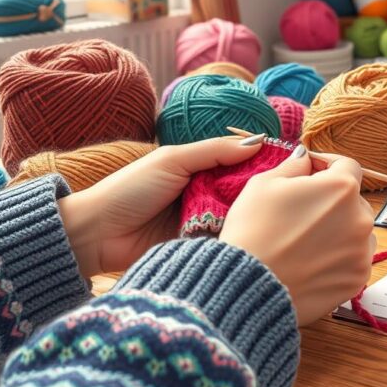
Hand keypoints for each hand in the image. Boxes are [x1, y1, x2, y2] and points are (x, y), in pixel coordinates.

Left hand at [58, 136, 265, 277]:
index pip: (238, 162)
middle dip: (259, 191)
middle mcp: (204, 193)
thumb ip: (214, 151)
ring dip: (248, 214)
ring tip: (274, 213)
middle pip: (242, 190)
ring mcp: (202, 220)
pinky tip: (254, 234)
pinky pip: (224, 238)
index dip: (261, 161)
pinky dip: (235, 235)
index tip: (288, 163)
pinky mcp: (198, 245)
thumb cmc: (130, 190)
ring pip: (237, 214)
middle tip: (285, 191)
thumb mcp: (173, 160)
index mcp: (198, 169)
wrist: (98, 235)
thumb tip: (257, 141)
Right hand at [220, 147, 375, 325]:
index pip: (347, 165)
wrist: (248, 287)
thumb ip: (294, 165)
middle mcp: (361, 218)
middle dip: (333, 200)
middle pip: (354, 200)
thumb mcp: (264, 184)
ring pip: (357, 231)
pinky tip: (312, 261)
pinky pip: (354, 260)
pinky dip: (339, 258)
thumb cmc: (253, 231)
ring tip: (306, 241)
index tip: (312, 173)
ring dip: (340, 230)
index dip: (327, 166)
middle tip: (302, 212)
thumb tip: (305, 159)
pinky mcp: (356, 279)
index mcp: (341, 188)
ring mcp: (361, 252)